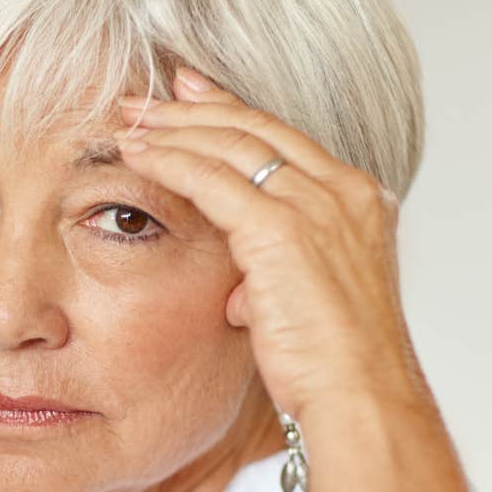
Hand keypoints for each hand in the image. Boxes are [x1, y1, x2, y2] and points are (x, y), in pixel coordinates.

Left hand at [116, 67, 426, 424]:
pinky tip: (135, 154)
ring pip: (232, 145)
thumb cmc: (336, 370)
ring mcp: (317, 207)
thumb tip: (245, 292)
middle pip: (259, 128)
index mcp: (361, 203)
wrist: (361, 397)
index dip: (235, 113)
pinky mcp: (281, 231)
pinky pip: (211, 180)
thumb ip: (276, 285)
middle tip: (150, 94)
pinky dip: (169, 160)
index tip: (193, 96)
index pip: (287, 139)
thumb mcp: (310, 310)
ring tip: (130, 119)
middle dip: (198, 107)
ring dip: (174, 129)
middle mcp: (344, 193)